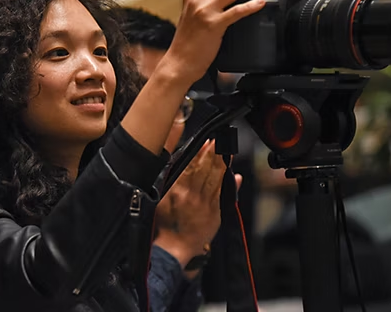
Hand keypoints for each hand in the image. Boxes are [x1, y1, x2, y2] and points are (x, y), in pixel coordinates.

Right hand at [154, 140, 242, 269]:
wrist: (171, 249)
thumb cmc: (162, 225)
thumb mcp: (158, 198)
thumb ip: (169, 179)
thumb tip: (177, 162)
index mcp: (177, 190)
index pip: (191, 165)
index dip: (201, 153)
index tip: (207, 141)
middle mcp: (192, 195)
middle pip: (206, 169)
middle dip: (214, 153)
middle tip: (220, 140)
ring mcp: (205, 204)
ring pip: (216, 179)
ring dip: (222, 164)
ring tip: (227, 151)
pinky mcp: (214, 214)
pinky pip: (222, 194)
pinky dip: (228, 182)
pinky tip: (232, 173)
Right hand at [160, 0, 272, 83]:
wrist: (178, 64)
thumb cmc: (187, 47)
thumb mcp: (194, 19)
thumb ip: (207, 7)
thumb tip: (231, 3)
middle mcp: (197, 0)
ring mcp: (204, 11)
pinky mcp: (212, 24)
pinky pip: (236, 10)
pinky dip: (251, 5)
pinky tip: (260, 4)